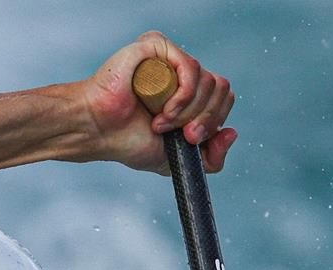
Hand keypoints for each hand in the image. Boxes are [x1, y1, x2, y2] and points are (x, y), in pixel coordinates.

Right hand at [74, 32, 237, 173]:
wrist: (100, 132)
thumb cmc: (129, 142)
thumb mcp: (179, 159)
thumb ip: (211, 158)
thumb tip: (232, 133)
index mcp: (191, 92)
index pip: (224, 98)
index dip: (214, 122)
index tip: (191, 140)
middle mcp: (183, 73)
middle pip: (222, 89)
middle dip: (205, 120)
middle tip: (182, 135)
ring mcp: (171, 58)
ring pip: (209, 82)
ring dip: (188, 112)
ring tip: (161, 123)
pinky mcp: (158, 47)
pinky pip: (191, 67)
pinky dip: (184, 97)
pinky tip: (163, 111)